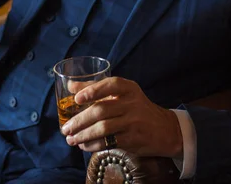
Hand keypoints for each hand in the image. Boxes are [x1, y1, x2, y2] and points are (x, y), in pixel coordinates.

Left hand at [61, 77, 182, 157]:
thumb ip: (97, 88)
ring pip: (103, 128)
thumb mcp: (123, 93)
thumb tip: (70, 85)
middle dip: (80, 120)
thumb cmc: (137, 108)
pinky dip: (93, 145)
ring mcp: (133, 122)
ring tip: (71, 138)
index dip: (92, 90)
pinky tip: (84, 145)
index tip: (77, 99)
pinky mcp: (133, 139)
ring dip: (83, 135)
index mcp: (128, 88)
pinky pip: (108, 142)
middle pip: (101, 110)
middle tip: (66, 128)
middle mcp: (131, 103)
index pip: (110, 85)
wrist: (164, 129)